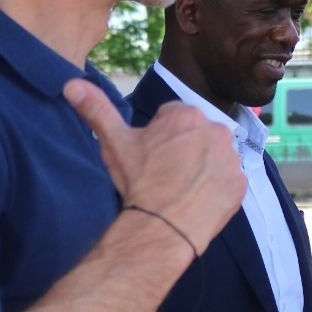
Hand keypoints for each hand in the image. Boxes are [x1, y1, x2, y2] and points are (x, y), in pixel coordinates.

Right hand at [65, 79, 244, 255]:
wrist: (163, 227)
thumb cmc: (138, 182)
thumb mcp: (114, 143)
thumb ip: (96, 109)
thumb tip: (71, 83)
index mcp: (187, 115)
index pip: (171, 119)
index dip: (157, 139)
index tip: (150, 157)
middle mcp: (217, 129)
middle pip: (194, 136)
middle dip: (181, 149)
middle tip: (163, 174)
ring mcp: (232, 157)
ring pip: (212, 156)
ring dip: (200, 166)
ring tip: (179, 187)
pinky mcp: (240, 183)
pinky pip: (227, 180)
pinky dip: (215, 188)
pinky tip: (196, 198)